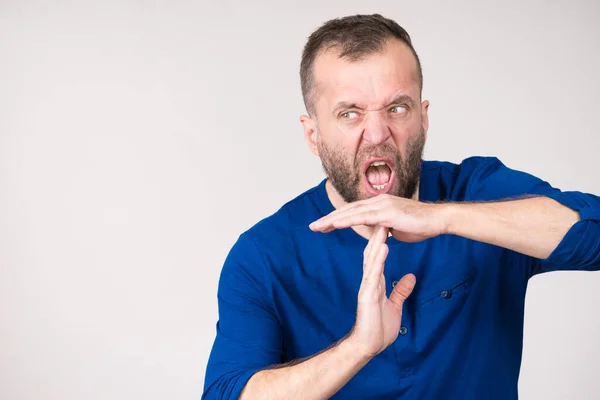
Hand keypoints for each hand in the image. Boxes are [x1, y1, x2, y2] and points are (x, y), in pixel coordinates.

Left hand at [309, 194, 447, 241]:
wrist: (438, 220)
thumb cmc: (421, 225)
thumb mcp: (397, 228)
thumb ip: (385, 229)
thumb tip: (380, 233)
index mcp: (379, 205)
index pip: (353, 211)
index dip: (336, 218)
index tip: (323, 226)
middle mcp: (378, 201)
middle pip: (347, 210)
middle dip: (328, 219)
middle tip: (312, 226)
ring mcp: (382, 205)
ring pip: (351, 212)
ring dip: (333, 220)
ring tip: (318, 226)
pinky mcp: (387, 212)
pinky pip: (363, 217)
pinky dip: (348, 220)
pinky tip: (335, 224)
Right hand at [348, 225, 415, 357]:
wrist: (367, 345)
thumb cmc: (378, 328)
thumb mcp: (395, 306)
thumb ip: (401, 290)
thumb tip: (410, 277)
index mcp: (375, 281)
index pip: (378, 255)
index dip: (383, 238)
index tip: (390, 222)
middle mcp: (369, 280)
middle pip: (372, 251)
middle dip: (378, 234)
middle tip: (384, 215)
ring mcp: (367, 286)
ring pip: (371, 259)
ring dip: (378, 241)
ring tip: (384, 224)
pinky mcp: (367, 295)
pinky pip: (374, 273)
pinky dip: (378, 259)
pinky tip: (383, 247)